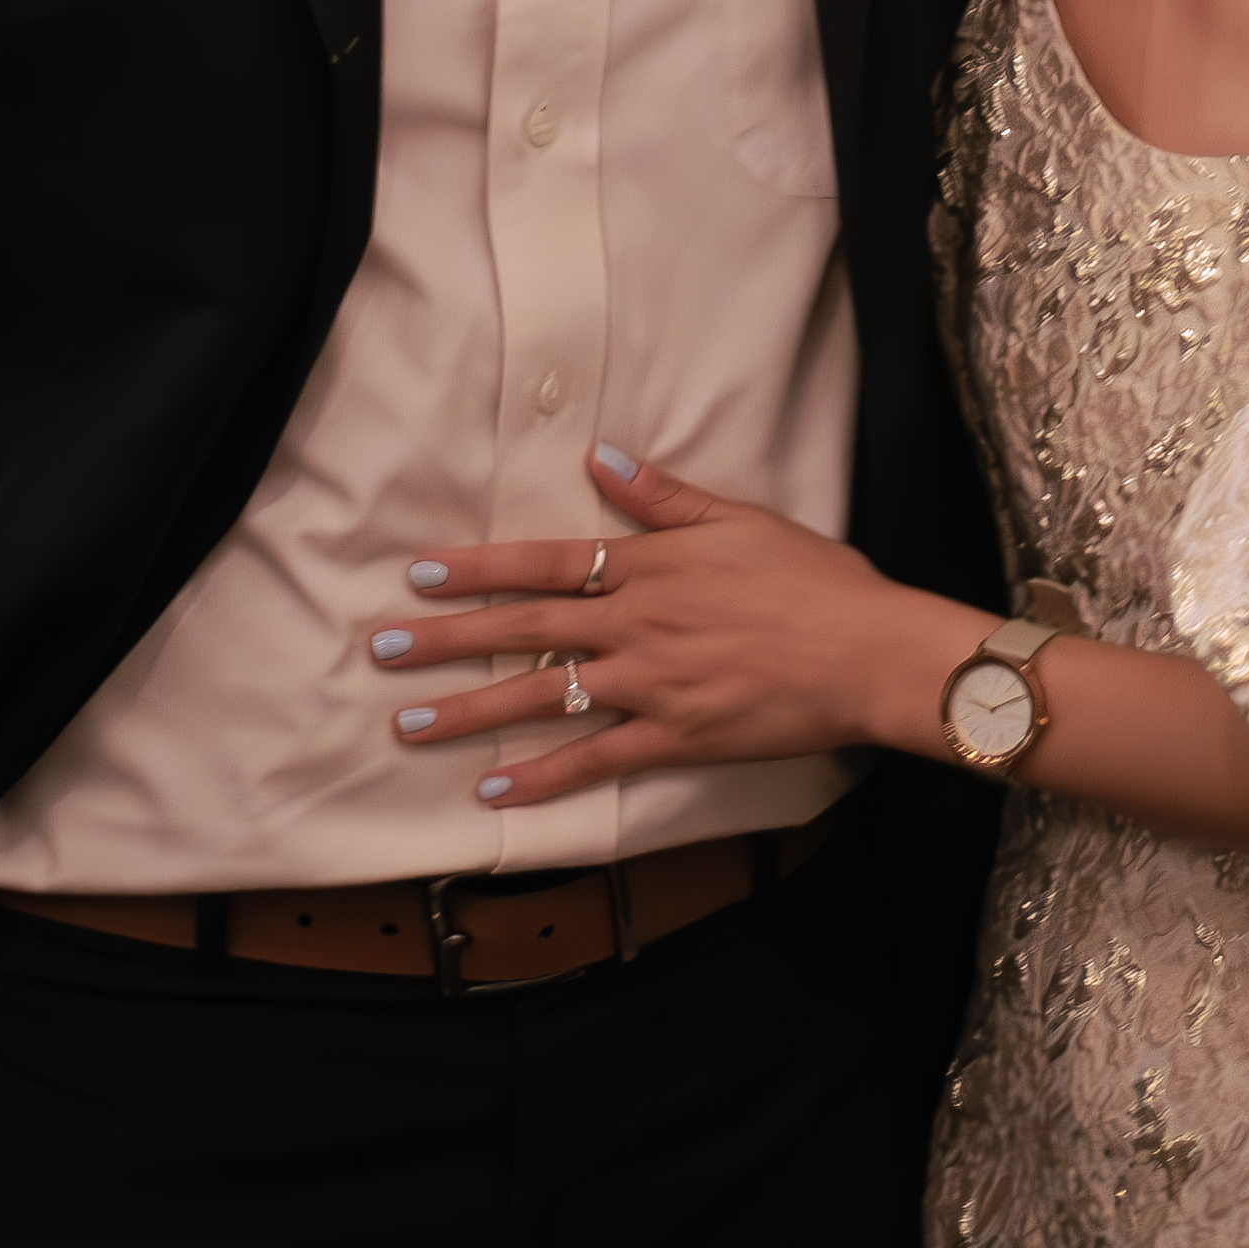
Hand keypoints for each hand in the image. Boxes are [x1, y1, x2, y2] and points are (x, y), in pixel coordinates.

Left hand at [371, 448, 972, 811]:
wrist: (868, 653)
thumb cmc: (815, 581)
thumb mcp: (740, 519)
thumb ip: (664, 495)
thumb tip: (599, 456)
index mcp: (649, 567)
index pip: (545, 563)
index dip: (477, 569)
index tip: (419, 575)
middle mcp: (635, 626)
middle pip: (524, 629)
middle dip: (446, 640)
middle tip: (380, 649)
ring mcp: (649, 687)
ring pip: (541, 698)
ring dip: (470, 711)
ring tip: (409, 723)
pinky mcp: (673, 739)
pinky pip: (593, 763)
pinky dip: (541, 779)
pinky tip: (493, 791)